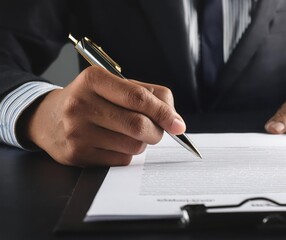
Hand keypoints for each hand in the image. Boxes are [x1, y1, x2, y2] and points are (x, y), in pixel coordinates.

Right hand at [23, 66, 184, 166]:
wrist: (46, 118)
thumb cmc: (90, 100)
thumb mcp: (113, 85)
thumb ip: (148, 95)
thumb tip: (175, 120)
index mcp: (94, 79)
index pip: (139, 98)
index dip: (164, 113)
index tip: (178, 125)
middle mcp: (81, 104)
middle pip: (138, 125)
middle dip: (156, 131)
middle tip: (156, 131)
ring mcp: (77, 131)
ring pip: (133, 146)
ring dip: (142, 143)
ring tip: (129, 134)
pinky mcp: (77, 154)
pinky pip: (121, 160)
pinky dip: (127, 154)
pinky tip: (114, 144)